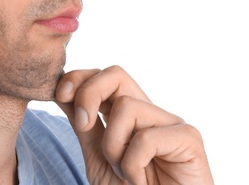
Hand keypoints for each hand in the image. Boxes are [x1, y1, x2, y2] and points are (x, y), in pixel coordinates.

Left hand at [55, 66, 213, 184]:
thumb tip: (64, 91)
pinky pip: (146, 138)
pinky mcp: (188, 139)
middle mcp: (149, 113)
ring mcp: (170, 123)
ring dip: (113, 147)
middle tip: (83, 125)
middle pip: (116, 74)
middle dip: (88, 94)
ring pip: (127, 106)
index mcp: (128, 116)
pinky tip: (140, 182)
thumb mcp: (97, 157)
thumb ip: (84, 125)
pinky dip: (133, 166)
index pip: (103, 76)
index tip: (60, 96)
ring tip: (124, 173)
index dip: (79, 77)